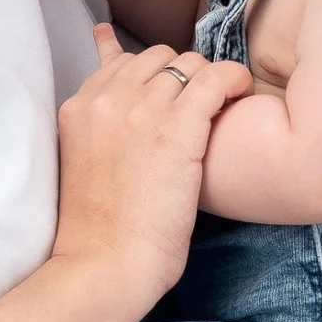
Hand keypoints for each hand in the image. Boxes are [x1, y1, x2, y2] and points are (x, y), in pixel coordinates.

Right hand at [53, 25, 251, 303]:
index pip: (123, 62)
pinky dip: (235, 81)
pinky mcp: (177, 127)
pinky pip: (216, 78)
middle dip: (182, 77)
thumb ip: (99, 126)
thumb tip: (114, 102)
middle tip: (199, 108)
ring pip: (189, 64)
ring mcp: (142, 110)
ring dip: (210, 82)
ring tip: (223, 110)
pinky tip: (242, 96)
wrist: (104, 264)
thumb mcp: (84, 161)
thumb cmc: (99, 229)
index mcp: (79, 107)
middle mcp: (107, 99)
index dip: (154, 79)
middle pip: (158, 57)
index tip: (172, 100)